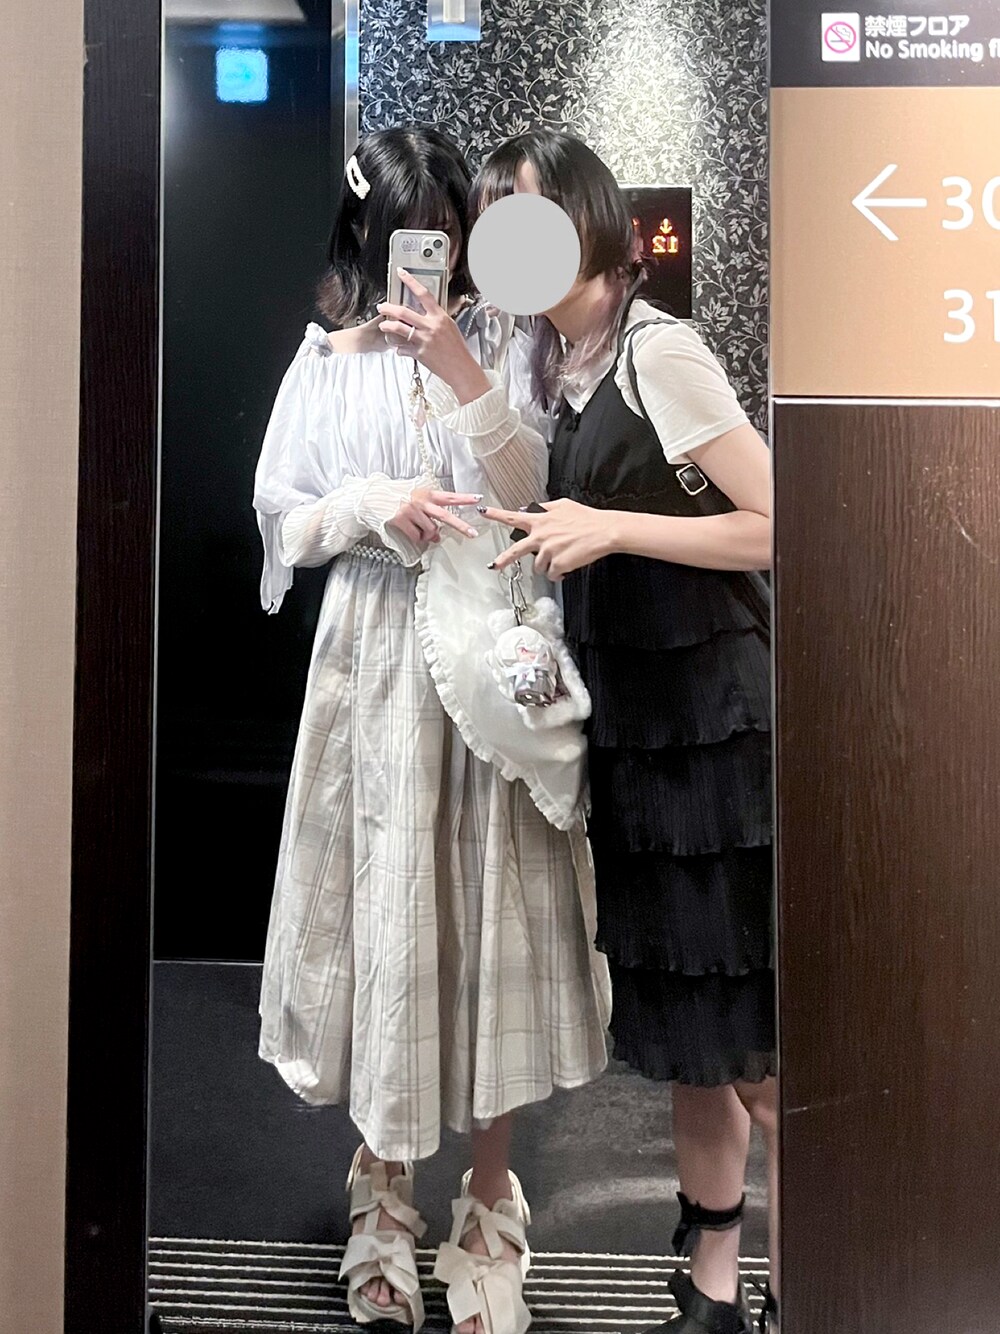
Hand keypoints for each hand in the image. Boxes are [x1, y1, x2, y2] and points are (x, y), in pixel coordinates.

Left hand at [377, 271, 489, 403]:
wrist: (461, 368)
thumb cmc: (458, 350)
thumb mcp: (450, 327)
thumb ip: (436, 319)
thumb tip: (425, 314)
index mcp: (440, 317)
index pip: (423, 294)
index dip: (410, 282)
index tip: (402, 274)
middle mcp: (430, 326)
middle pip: (403, 311)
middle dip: (388, 307)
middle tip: (382, 306)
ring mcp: (423, 340)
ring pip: (398, 328)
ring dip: (387, 325)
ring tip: (384, 325)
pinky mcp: (419, 353)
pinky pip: (403, 349)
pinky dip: (399, 348)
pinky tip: (398, 348)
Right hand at [387, 488, 481, 547]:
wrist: (375, 497)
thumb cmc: (396, 497)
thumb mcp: (416, 499)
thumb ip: (429, 514)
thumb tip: (437, 535)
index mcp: (426, 494)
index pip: (449, 496)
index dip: (464, 498)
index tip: (477, 499)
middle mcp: (421, 501)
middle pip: (445, 516)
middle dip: (461, 526)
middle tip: (472, 533)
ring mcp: (411, 511)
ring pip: (431, 530)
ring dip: (429, 536)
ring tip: (423, 533)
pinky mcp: (401, 520)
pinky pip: (417, 536)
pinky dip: (417, 538)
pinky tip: (413, 534)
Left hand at [480, 499, 615, 579]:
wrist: (604, 531)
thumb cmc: (586, 519)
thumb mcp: (563, 505)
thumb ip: (543, 508)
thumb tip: (528, 510)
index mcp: (541, 520)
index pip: (513, 517)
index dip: (497, 515)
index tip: (483, 512)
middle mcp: (541, 536)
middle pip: (516, 550)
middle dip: (503, 559)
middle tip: (494, 565)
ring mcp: (548, 551)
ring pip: (538, 567)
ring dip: (547, 566)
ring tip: (561, 559)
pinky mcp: (558, 564)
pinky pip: (552, 575)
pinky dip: (559, 574)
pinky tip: (567, 566)